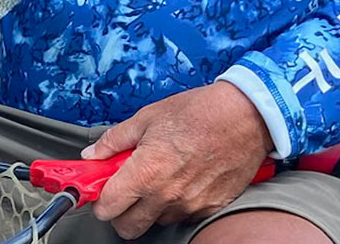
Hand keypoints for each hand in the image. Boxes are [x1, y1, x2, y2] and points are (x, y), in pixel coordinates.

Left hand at [81, 82, 273, 239]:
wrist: (245, 116)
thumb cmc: (199, 112)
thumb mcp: (147, 118)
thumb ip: (114, 140)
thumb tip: (94, 154)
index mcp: (146, 173)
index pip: (108, 208)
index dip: (99, 201)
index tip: (99, 191)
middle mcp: (167, 196)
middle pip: (128, 228)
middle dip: (120, 212)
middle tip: (123, 190)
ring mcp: (190, 205)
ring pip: (156, 221)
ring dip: (150, 207)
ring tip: (157, 176)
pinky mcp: (209, 207)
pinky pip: (182, 215)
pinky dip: (175, 204)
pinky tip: (180, 179)